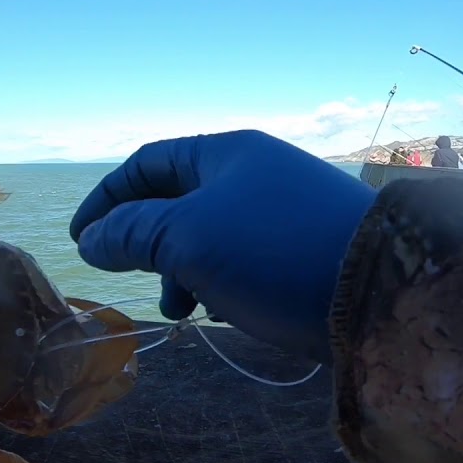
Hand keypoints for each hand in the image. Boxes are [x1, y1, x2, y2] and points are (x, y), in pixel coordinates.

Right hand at [69, 130, 377, 363]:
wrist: (381, 289)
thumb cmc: (274, 252)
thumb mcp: (188, 238)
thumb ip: (133, 234)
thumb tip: (93, 239)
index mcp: (226, 152)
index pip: (148, 163)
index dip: (107, 199)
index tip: (81, 242)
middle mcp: (256, 172)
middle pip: (178, 199)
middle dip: (146, 242)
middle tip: (131, 279)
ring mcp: (283, 211)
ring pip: (210, 234)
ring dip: (180, 269)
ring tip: (179, 309)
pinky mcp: (304, 250)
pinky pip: (244, 258)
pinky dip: (218, 281)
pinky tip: (220, 311)